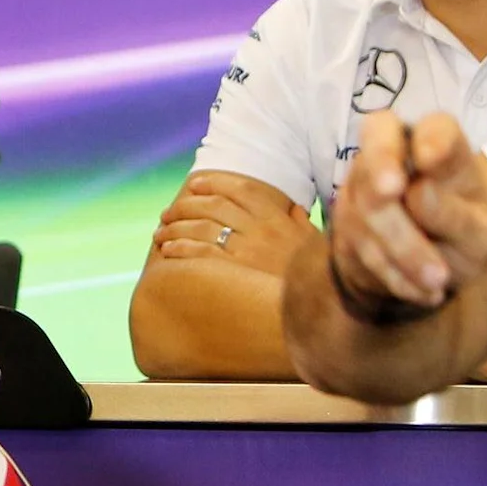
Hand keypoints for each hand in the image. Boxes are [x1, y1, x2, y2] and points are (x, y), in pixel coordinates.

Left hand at [152, 172, 315, 268]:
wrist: (326, 302)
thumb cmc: (318, 273)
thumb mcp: (315, 242)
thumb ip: (300, 222)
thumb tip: (293, 207)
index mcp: (279, 219)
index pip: (242, 190)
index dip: (215, 183)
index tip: (195, 184)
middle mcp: (261, 230)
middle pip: (214, 206)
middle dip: (185, 205)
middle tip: (168, 212)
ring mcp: (247, 251)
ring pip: (201, 227)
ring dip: (175, 226)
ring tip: (161, 230)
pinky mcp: (235, 272)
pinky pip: (200, 253)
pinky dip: (180, 247)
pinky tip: (167, 248)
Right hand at [328, 111, 486, 312]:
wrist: (419, 269)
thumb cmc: (459, 236)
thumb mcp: (475, 233)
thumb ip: (455, 215)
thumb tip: (420, 192)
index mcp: (437, 148)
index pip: (434, 127)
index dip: (431, 137)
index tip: (431, 155)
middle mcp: (391, 156)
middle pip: (377, 151)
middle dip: (379, 169)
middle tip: (390, 188)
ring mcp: (358, 187)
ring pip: (365, 207)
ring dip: (402, 247)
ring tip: (439, 280)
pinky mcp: (340, 223)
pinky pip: (358, 245)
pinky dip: (393, 273)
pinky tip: (423, 292)